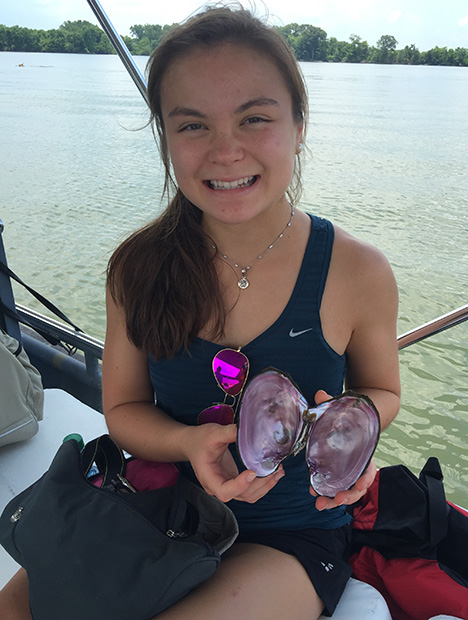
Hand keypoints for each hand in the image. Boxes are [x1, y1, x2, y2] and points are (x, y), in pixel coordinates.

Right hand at [186, 423, 284, 503]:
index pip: (225, 491)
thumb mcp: (213, 433)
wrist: (192, 443)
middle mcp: (218, 487)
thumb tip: (251, 430)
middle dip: (262, 484)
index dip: (240, 485)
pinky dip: (263, 483)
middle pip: (242, 495)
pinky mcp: (233, 481)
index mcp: (209, 478)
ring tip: (279, 471)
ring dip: (266, 486)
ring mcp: (227, 486)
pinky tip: (272, 472)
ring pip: (249, 495)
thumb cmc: (200, 440)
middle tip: (276, 469)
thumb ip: (230, 432)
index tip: (252, 472)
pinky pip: (250, 490)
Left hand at [310, 389, 376, 509]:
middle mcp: (359, 466)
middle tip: (335, 500)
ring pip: (347, 493)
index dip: (365, 479)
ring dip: (334, 501)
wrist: (347, 421)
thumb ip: (330, 404)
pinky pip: (336, 489)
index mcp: (364, 452)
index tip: (359, 486)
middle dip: (347, 497)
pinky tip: (315, 497)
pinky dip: (327, 495)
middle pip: (358, 488)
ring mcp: (349, 473)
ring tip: (320, 505)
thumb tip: (320, 393)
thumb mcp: (339, 410)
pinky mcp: (339, 475)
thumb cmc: (346, 417)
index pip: (369, 469)